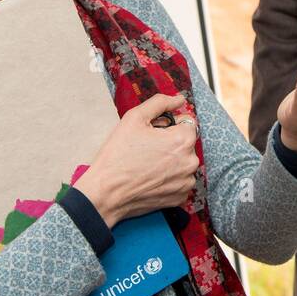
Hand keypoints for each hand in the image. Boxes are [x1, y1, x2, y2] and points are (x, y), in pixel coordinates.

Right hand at [74, 92, 198, 228]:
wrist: (106, 193)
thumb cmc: (118, 155)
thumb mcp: (134, 118)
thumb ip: (160, 103)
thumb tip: (179, 99)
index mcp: (183, 140)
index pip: (188, 122)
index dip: (169, 124)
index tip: (153, 132)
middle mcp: (190, 161)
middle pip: (186, 143)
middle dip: (170, 142)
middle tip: (147, 149)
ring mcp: (186, 181)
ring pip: (183, 162)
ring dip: (171, 160)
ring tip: (147, 164)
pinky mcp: (180, 197)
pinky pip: (180, 180)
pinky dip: (169, 178)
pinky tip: (151, 178)